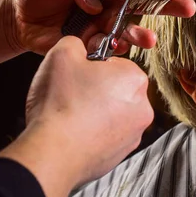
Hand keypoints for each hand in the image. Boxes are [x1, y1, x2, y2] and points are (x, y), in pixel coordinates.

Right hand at [0, 36, 153, 196]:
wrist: (52, 153)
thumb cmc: (61, 103)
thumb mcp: (62, 53)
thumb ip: (75, 42)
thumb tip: (77, 46)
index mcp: (135, 78)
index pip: (115, 63)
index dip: (92, 67)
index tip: (77, 75)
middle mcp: (143, 107)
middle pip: (116, 89)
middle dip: (96, 89)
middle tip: (71, 94)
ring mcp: (134, 134)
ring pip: (112, 114)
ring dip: (95, 112)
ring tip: (70, 115)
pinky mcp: (121, 155)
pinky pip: (106, 137)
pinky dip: (92, 134)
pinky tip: (73, 133)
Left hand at [7, 0, 194, 54]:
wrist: (17, 16)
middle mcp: (109, 3)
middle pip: (142, 4)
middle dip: (167, 6)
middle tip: (188, 8)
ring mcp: (102, 25)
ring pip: (128, 31)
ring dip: (140, 35)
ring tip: (149, 40)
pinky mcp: (91, 45)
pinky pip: (107, 50)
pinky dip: (113, 50)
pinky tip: (116, 49)